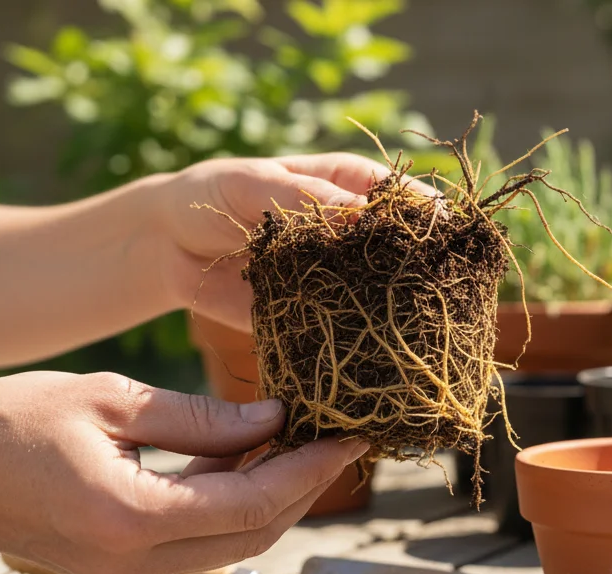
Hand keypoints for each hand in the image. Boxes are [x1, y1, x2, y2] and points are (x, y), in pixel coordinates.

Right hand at [0, 371, 366, 573]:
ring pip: (229, 545)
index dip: (310, 471)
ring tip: (301, 442)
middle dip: (304, 488)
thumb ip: (198, 419)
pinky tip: (245, 459)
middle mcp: (132, 562)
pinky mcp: (114, 567)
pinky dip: (229, 506)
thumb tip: (273, 421)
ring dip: (271, 498)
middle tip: (339, 437)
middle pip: (252, 534)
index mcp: (130, 518)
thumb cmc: (5, 421)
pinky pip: (195, 542)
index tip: (352, 435)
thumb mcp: (108, 402)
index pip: (251, 504)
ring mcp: (122, 573)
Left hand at [155, 153, 438, 331]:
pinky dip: (357, 339)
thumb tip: (360, 213)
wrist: (168, 245)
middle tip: (438, 285)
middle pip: (401, 249)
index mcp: (346, 185)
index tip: (444, 231)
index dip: (426, 212)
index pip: (401, 195)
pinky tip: (374, 351)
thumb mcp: (250, 184)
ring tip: (416, 324)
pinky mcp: (314, 313)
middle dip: (420, 267)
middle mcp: (351, 232)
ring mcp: (336, 275)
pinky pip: (343, 327)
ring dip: (396, 308)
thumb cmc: (212, 195)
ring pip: (380, 292)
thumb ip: (301, 197)